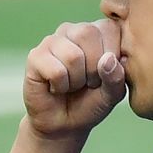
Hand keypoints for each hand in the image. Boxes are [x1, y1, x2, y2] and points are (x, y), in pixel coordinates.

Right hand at [24, 19, 125, 137]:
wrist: (64, 123)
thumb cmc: (91, 103)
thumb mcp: (113, 94)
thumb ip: (117, 77)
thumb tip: (109, 59)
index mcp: (98, 31)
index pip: (110, 28)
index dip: (112, 57)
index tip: (105, 74)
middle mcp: (74, 30)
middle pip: (88, 34)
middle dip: (93, 68)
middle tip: (88, 82)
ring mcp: (52, 41)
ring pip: (73, 55)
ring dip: (76, 80)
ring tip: (72, 85)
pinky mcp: (35, 56)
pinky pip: (56, 70)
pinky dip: (60, 86)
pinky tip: (56, 88)